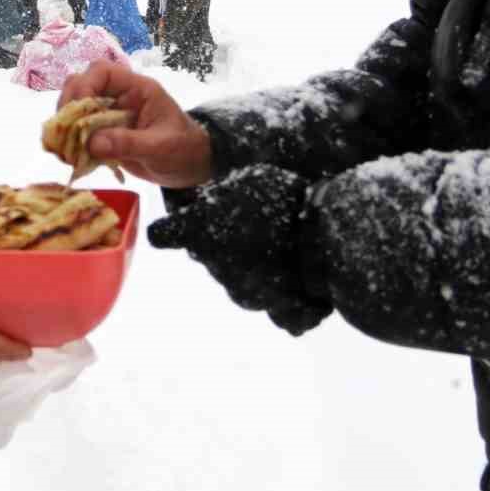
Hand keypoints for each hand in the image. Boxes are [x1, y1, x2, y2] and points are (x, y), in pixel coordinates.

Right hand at [57, 62, 213, 186]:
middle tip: (63, 132)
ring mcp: (110, 114)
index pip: (103, 72)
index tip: (76, 112)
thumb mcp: (160, 147)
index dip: (85, 87)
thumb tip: (91, 143)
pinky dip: (71, 141)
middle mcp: (120, 96)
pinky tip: (71, 157)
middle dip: (68, 106)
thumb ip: (128, 143)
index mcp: (137, 89)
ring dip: (66, 125)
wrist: (192, 166)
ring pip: (76, 107)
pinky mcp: (104, 133)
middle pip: (82, 84)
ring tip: (64, 149)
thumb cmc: (184, 150)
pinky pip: (79, 130)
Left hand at [147, 165, 331, 336]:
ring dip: (250, 266)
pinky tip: (296, 275)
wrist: (327, 234)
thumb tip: (202, 204)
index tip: (181, 224)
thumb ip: (218, 197)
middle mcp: (217, 267)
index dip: (171, 230)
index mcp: (200, 233)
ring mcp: (247, 292)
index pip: (162, 236)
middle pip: (205, 256)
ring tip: (280, 243)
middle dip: (220, 243)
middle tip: (250, 222)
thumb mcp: (243, 180)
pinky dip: (282, 295)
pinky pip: (274, 307)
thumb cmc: (282, 197)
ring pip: (237, 279)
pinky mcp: (279, 310)